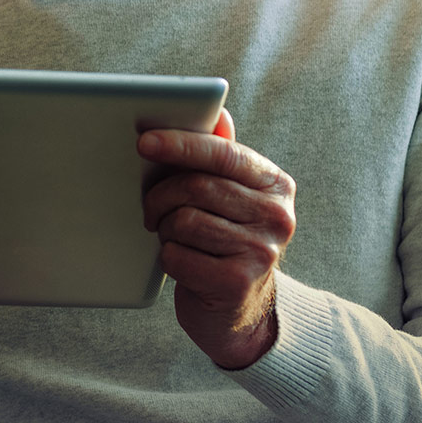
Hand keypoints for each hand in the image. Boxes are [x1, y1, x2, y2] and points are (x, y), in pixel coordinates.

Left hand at [139, 110, 295, 368]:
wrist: (242, 311)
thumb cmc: (226, 237)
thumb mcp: (232, 194)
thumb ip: (223, 153)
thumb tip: (218, 111)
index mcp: (275, 184)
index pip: (223, 152)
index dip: (180, 144)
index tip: (144, 142)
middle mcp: (277, 217)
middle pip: (196, 186)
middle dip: (160, 193)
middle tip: (148, 205)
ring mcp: (261, 253)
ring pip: (183, 219)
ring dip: (163, 226)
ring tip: (169, 233)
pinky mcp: (237, 284)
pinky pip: (179, 254)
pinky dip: (167, 256)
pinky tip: (179, 260)